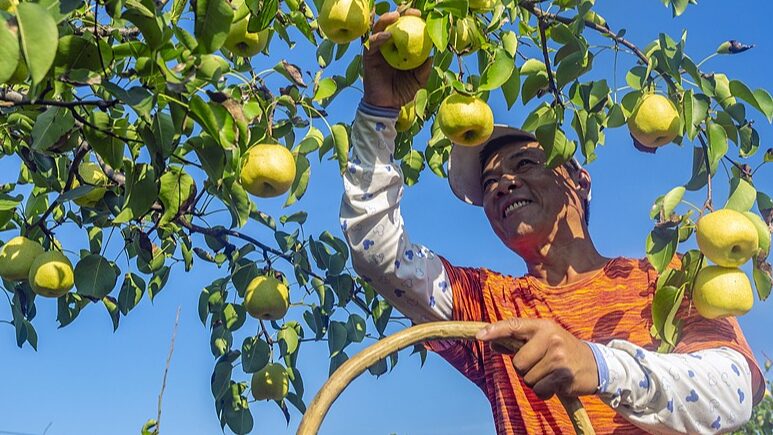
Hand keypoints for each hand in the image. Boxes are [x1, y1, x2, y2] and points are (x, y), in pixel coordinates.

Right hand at [363, 9, 431, 109]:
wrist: (387, 106)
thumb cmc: (403, 93)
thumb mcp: (418, 81)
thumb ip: (424, 69)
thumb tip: (432, 55)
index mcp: (399, 48)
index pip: (404, 28)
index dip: (411, 18)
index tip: (420, 14)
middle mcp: (387, 46)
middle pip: (391, 23)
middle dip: (400, 13)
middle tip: (410, 11)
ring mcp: (377, 50)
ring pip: (378, 28)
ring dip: (386, 19)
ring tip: (396, 16)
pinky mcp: (368, 57)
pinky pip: (371, 43)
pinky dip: (379, 37)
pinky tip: (388, 35)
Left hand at [476, 318, 599, 399]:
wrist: (595, 364)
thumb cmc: (562, 350)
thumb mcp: (542, 339)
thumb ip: (517, 341)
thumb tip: (491, 342)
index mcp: (543, 326)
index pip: (514, 325)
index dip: (495, 331)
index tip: (479, 336)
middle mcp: (550, 338)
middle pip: (518, 362)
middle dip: (524, 369)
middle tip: (540, 365)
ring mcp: (558, 356)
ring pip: (527, 378)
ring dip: (535, 381)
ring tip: (549, 373)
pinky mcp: (564, 375)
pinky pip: (539, 390)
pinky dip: (544, 391)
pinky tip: (555, 383)